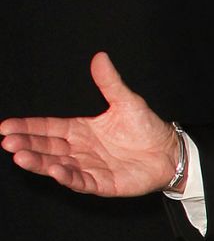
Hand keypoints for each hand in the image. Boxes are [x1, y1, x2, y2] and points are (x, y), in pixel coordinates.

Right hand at [1, 52, 180, 195]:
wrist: (169, 151)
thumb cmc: (147, 127)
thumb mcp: (126, 101)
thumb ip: (109, 82)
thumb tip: (100, 57)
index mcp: (81, 130)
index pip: (48, 128)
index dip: (28, 127)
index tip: (6, 126)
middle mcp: (81, 150)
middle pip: (48, 147)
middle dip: (26, 145)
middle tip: (7, 142)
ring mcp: (90, 167)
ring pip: (58, 165)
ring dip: (40, 162)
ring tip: (20, 156)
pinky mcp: (103, 183)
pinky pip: (82, 181)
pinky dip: (68, 177)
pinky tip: (55, 170)